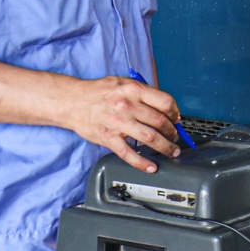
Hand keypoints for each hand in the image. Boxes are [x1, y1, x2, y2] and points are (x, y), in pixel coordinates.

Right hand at [65, 76, 182, 171]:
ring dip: (166, 147)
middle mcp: (128, 106)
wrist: (72, 101)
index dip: (175, 112)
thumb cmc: (98, 92)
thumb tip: (164, 107)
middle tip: (175, 137)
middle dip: (172, 132)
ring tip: (172, 151)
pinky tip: (151, 167)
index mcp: (133, 90)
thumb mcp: (122, 83)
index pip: (165, 102)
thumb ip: (142, 93)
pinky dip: (142, 163)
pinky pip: (129, 154)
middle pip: (160, 121)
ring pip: (150, 138)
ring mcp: (118, 123)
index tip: (177, 119)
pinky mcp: (108, 138)